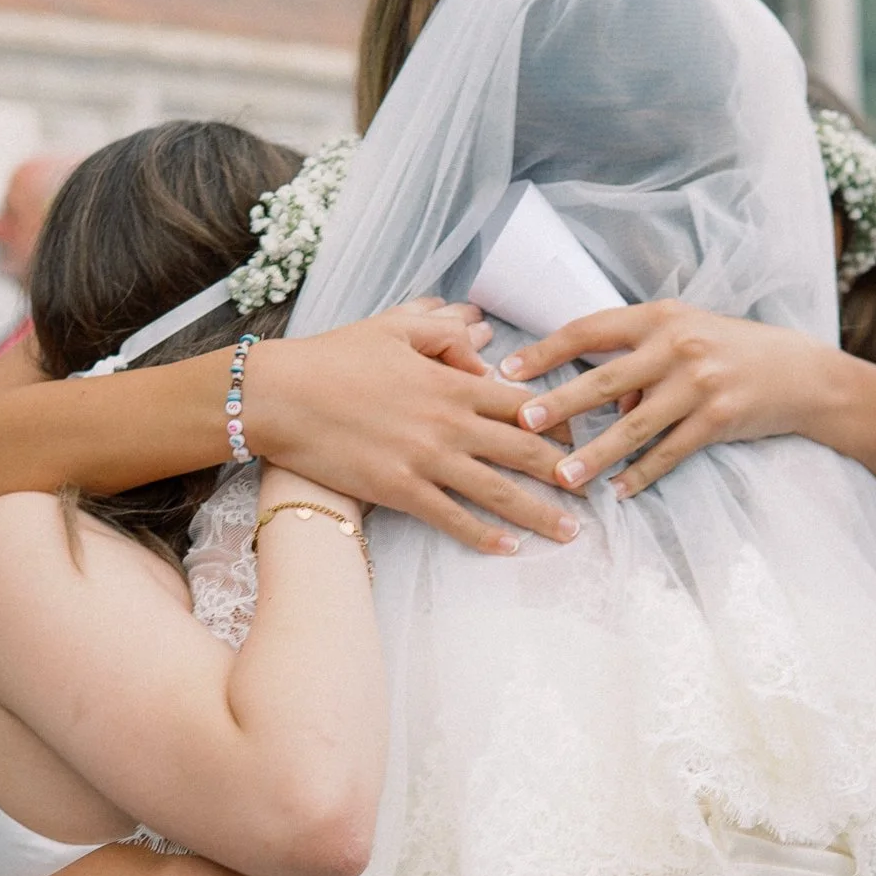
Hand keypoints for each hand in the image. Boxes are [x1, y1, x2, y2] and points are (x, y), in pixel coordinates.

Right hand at [248, 308, 575, 552]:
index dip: (559, 423)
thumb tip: (481, 335)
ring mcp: (426, 459)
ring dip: (540, 514)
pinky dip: (483, 535)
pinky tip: (508, 549)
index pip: (524, 405)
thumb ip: (443, 329)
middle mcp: (449, 422)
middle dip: (567, 473)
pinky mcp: (399, 490)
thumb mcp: (393, 327)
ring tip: (571, 532)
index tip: (582, 439)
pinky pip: (451, 517)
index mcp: (453, 381)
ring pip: (498, 491)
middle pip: (525, 451)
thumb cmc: (333, 357)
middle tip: (596, 491)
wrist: (280, 396)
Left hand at [496, 302, 830, 497]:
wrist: (802, 374)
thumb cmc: (733, 351)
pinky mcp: (719, 420)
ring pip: (633, 425)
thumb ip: (640, 359)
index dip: (547, 349)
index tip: (509, 370)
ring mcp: (699, 384)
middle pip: (604, 379)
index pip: (591, 329)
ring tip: (564, 476)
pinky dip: (642, 474)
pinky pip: (669, 453)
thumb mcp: (687, 336)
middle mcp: (677, 346)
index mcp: (661, 318)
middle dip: (560, 403)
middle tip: (523, 423)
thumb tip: (602, 401)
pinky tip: (620, 492)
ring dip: (595, 453)